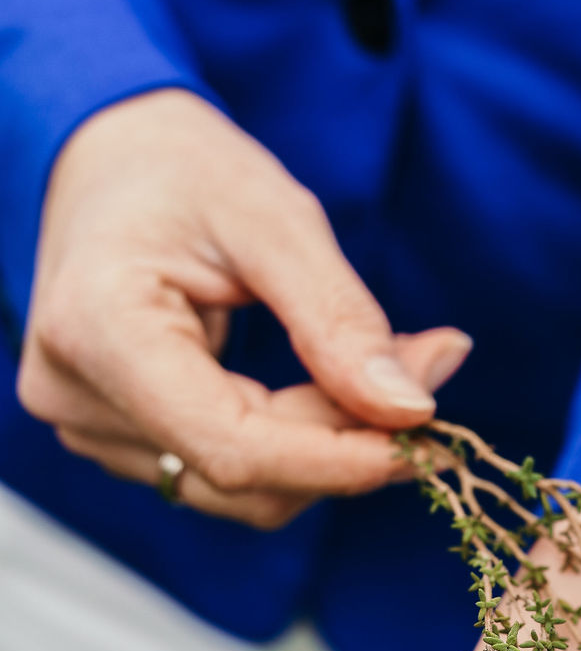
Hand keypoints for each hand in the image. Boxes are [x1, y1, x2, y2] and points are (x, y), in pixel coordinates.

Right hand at [17, 88, 471, 525]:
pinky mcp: (120, 440)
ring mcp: (93, 428)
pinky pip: (229, 471)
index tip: (429, 434)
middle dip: (350, 439)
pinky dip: (300, 440)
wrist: (106, 162)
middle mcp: (79, 398)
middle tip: (432, 363)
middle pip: (245, 474)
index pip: (234, 448)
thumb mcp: (273, 218)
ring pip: (244, 488)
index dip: (340, 460)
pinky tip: (338, 385)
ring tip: (390, 365)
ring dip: (332, 443)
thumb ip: (339, 319)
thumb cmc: (179, 170)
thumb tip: (409, 410)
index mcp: (99, 331)